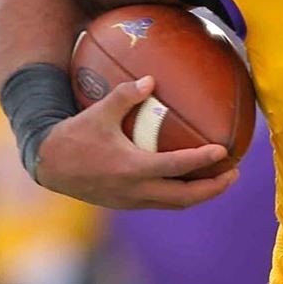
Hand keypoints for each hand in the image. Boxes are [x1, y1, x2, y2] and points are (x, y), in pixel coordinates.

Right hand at [34, 75, 237, 208]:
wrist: (48, 165)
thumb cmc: (74, 135)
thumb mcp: (98, 112)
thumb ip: (125, 95)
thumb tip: (150, 79)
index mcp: (132, 168)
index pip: (176, 167)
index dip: (202, 160)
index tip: (223, 152)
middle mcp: (135, 190)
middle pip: (185, 197)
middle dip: (213, 188)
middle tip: (234, 173)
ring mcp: (132, 201)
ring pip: (175, 204)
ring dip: (201, 195)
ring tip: (221, 180)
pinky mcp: (127, 204)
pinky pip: (162, 202)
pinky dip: (181, 195)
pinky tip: (190, 181)